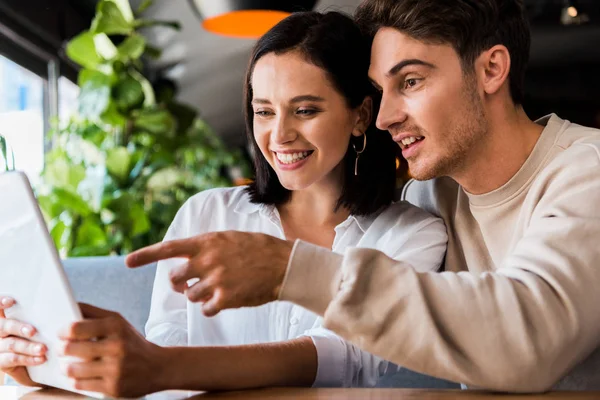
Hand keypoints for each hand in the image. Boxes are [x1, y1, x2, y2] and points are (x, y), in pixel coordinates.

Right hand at [0, 297, 46, 386]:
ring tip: (43, 349)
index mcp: (7, 318)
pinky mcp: (1, 362)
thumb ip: (41, 317)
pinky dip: (29, 359)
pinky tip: (41, 359)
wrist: (34, 365)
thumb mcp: (40, 325)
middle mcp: (0, 331)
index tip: (12, 301)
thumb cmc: (40, 337)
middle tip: (34, 331)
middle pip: (4, 326)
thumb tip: (58, 307)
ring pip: (11, 344)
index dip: (1, 303)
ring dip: (28, 346)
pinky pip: (14, 359)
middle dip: (19, 328)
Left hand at [59, 304, 166, 397]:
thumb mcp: (118, 322)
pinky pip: (81, 385)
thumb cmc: (132, 343)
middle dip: (62, 349)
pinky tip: (80, 375)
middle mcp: (116, 347)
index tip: (61, 333)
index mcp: (116, 326)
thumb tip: (69, 306)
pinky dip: (77, 380)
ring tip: (69, 364)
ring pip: (73, 369)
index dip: (63, 331)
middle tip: (62, 349)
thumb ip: (93, 313)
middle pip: (71, 348)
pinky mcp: (112, 387)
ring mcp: (115, 369)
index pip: (76, 327)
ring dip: (67, 367)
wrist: (157, 367)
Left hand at [126, 231, 293, 315]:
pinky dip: (211, 308)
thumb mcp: (229, 237)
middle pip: (174, 278)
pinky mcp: (226, 298)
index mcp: (207, 242)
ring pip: (189, 296)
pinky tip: (224, 300)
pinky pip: (205, 309)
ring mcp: (216, 280)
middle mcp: (207, 260)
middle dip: (179, 283)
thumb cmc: (258, 248)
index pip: (168, 248)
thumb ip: (207, 246)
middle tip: (189, 283)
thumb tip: (188, 255)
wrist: (284, 264)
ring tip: (215, 290)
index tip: (127, 262)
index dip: (145, 255)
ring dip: (197, 296)